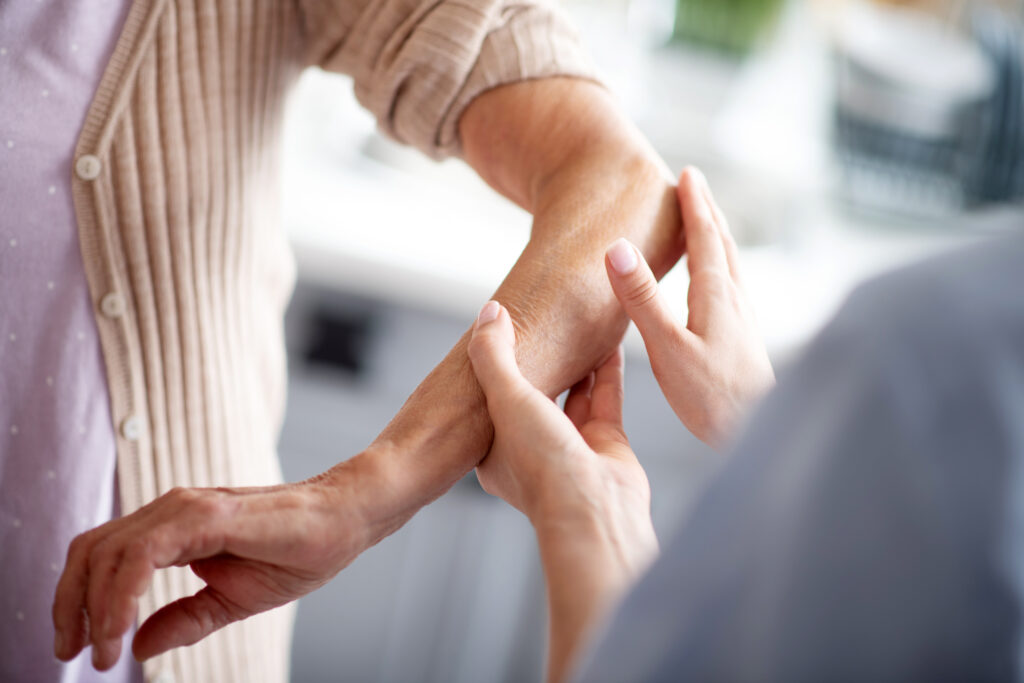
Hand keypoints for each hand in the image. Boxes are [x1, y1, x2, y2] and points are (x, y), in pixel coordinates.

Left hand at [52, 463, 383, 670]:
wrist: (347, 520)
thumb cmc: (299, 549)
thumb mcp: (232, 600)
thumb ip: (185, 618)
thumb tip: (139, 644)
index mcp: (176, 526)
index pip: (103, 554)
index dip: (78, 601)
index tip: (85, 650)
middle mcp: (174, 509)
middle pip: (91, 549)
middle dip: (69, 605)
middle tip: (75, 653)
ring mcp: (189, 507)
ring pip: (109, 550)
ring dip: (92, 605)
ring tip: (101, 649)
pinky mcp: (209, 514)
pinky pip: (144, 550)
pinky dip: (122, 591)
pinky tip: (124, 625)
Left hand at [468, 300, 651, 533]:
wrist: (595, 507)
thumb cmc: (542, 466)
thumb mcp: (505, 399)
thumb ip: (494, 355)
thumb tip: (489, 312)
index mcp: (496, 452)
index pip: (491, 400)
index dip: (495, 367)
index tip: (499, 333)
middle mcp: (533, 450)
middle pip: (534, 394)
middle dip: (539, 361)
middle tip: (541, 323)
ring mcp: (571, 447)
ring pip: (572, 393)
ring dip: (575, 361)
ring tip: (575, 324)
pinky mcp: (606, 442)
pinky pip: (604, 396)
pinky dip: (607, 369)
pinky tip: (609, 341)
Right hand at [604, 167, 773, 448]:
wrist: (755, 431)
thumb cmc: (712, 396)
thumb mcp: (666, 347)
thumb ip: (642, 299)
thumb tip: (619, 249)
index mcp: (715, 295)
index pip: (704, 236)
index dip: (694, 204)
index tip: (687, 174)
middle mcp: (734, 300)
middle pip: (722, 243)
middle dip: (708, 211)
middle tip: (696, 185)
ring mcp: (742, 319)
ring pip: (730, 264)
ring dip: (717, 236)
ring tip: (706, 224)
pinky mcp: (743, 339)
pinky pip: (730, 286)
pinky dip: (720, 266)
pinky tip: (716, 285)